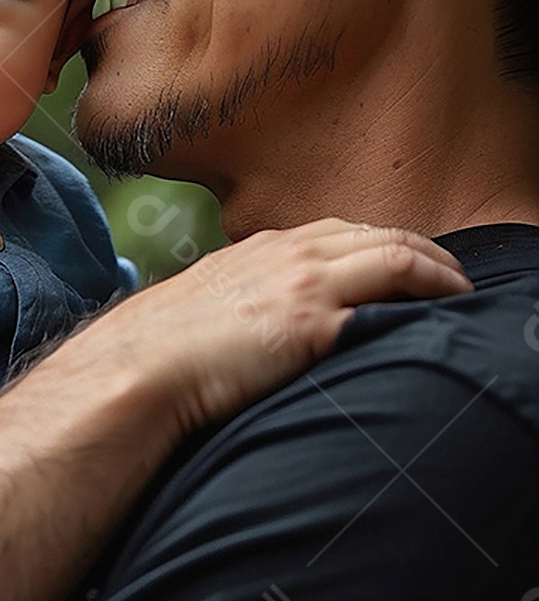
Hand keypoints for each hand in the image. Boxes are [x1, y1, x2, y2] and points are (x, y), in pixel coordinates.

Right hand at [96, 219, 471, 437]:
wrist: (137, 368)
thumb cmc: (160, 351)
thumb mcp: (206, 306)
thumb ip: (242, 302)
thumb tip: (261, 327)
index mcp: (261, 248)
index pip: (342, 231)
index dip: (385, 243)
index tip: (410, 263)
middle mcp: (287, 254)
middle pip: (380, 234)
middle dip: (427, 251)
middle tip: (457, 276)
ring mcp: (302, 283)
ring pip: (396, 255)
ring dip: (439, 272)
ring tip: (463, 293)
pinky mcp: (312, 322)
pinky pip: (389, 296)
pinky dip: (424, 301)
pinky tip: (440, 320)